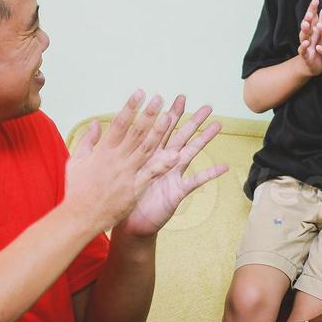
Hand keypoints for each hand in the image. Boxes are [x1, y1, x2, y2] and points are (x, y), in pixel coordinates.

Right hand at [65, 91, 181, 232]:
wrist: (80, 217)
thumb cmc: (77, 190)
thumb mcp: (76, 161)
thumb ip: (88, 140)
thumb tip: (96, 123)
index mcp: (103, 152)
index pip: (119, 124)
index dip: (130, 107)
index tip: (139, 93)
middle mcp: (116, 160)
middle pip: (135, 133)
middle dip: (148, 114)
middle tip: (159, 98)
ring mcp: (127, 174)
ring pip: (146, 150)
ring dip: (158, 133)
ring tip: (169, 117)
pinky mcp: (135, 189)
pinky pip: (151, 174)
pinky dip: (163, 164)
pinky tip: (176, 154)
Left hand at [115, 95, 226, 237]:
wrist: (130, 223)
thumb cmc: (122, 197)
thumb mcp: (116, 169)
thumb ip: (111, 148)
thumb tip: (98, 126)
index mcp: (149, 154)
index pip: (162, 129)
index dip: (171, 114)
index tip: (179, 98)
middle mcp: (164, 161)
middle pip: (181, 136)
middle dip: (193, 121)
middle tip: (207, 106)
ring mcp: (173, 174)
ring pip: (191, 152)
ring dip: (204, 139)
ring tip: (218, 126)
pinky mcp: (177, 190)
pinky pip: (195, 181)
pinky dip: (210, 174)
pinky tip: (224, 167)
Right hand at [298, 0, 321, 75]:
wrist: (312, 65)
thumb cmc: (317, 47)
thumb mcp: (321, 33)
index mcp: (312, 30)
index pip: (312, 17)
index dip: (313, 8)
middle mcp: (307, 35)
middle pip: (306, 24)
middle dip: (307, 18)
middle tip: (311, 12)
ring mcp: (305, 44)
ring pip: (303, 36)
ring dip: (304, 30)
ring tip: (306, 24)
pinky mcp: (305, 55)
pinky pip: (303, 50)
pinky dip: (304, 46)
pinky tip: (306, 42)